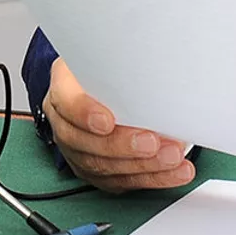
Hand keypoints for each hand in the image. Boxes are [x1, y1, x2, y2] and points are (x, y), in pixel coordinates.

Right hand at [42, 58, 194, 192]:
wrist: (96, 82)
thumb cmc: (103, 68)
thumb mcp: (108, 53)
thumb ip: (124, 60)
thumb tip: (159, 61)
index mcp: (63, 87)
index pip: (65, 102)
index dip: (84, 114)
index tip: (107, 121)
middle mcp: (64, 121)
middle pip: (84, 142)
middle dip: (122, 146)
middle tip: (153, 142)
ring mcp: (77, 148)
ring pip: (103, 166)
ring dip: (142, 166)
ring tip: (172, 158)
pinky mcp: (95, 169)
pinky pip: (119, 181)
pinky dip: (150, 178)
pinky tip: (172, 173)